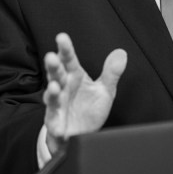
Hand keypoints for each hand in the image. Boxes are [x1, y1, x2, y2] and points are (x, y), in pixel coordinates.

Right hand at [43, 33, 126, 156]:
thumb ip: (111, 73)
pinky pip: (54, 121)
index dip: (65, 49)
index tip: (62, 37)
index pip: (69, 60)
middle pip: (57, 74)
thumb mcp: (104, 91)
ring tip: (55, 87)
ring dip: (52, 91)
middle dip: (53, 66)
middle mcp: (64, 88)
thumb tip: (121, 53)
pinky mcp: (55, 122)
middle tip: (51, 57)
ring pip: (52, 95)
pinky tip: (57, 124)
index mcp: (74, 77)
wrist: (81, 136)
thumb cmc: (88, 110)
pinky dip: (54, 122)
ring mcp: (57, 105)